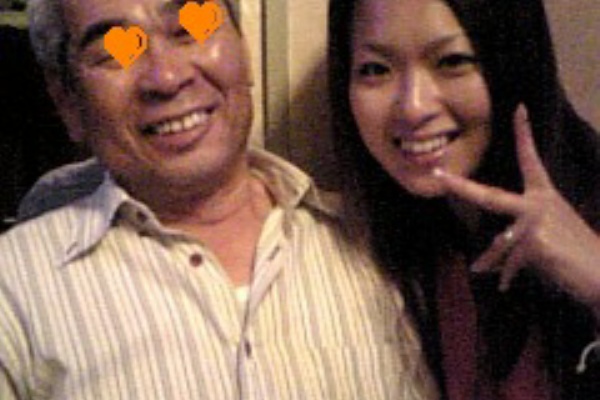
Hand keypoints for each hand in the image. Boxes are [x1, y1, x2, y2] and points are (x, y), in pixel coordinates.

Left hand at [434, 105, 599, 308]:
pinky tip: (505, 287)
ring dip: (492, 262)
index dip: (524, 134)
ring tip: (484, 273)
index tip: (519, 108)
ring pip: (499, 243)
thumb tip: (480, 266)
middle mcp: (539, 203)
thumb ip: (511, 242)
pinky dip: (505, 276)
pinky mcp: (535, 243)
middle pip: (489, 196)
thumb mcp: (541, 241)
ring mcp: (536, 222)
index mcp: (544, 196)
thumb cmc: (574, 257)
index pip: (531, 160)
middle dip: (460, 188)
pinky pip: (508, 263)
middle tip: (438, 175)